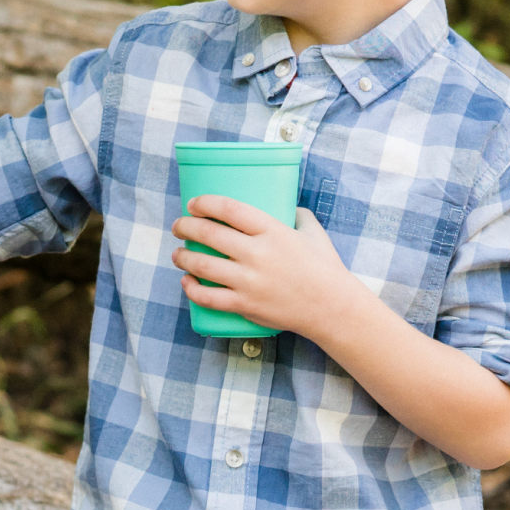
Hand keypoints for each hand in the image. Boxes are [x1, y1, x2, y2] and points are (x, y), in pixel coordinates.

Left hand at [170, 197, 363, 342]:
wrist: (331, 307)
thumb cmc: (323, 267)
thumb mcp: (312, 231)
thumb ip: (295, 213)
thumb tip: (281, 202)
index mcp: (273, 231)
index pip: (230, 209)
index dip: (205, 203)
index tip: (193, 204)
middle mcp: (258, 254)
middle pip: (209, 234)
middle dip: (185, 227)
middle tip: (178, 227)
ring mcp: (249, 281)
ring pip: (202, 264)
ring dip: (182, 257)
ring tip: (177, 253)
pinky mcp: (245, 305)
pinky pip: (208, 297)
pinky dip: (191, 288)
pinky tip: (186, 281)